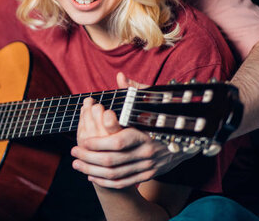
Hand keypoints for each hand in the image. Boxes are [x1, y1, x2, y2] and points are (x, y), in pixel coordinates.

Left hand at [70, 72, 193, 188]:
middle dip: (90, 157)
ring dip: (93, 170)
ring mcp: (148, 167)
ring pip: (115, 174)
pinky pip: (123, 182)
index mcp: (146, 134)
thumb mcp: (149, 103)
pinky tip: (91, 176)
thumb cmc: (160, 119)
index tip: (83, 140)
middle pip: (113, 160)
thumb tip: (120, 76)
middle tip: (74, 151)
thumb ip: (133, 92)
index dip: (99, 142)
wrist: (185, 143)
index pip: (119, 141)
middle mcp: (147, 152)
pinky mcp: (147, 175)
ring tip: (77, 163)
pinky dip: (105, 181)